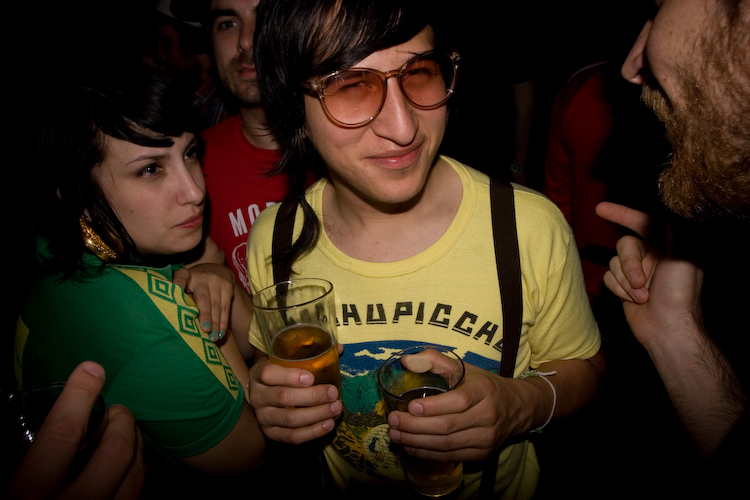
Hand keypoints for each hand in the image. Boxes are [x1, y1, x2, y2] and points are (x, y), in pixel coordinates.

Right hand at [6, 361, 144, 499]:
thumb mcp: (8, 492)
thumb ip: (29, 462)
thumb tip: (50, 421)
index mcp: (29, 494)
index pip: (62, 434)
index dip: (79, 396)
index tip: (91, 370)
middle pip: (115, 451)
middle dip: (122, 422)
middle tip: (117, 412)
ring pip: (136, 473)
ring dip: (136, 445)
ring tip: (126, 434)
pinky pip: (139, 494)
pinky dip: (139, 472)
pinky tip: (131, 465)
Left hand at [174, 263, 234, 341]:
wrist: (215, 268)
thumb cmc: (194, 281)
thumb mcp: (184, 281)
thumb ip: (179, 293)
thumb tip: (174, 310)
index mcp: (187, 275)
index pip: (181, 276)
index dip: (179, 282)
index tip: (177, 287)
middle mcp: (203, 276)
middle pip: (203, 298)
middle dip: (205, 315)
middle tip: (205, 330)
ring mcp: (217, 281)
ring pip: (217, 305)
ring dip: (216, 323)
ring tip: (213, 338)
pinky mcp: (228, 286)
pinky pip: (226, 307)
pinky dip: (224, 321)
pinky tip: (221, 333)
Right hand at [247, 353, 341, 443]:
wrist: (260, 395)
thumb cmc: (278, 374)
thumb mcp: (283, 359)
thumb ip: (307, 353)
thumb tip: (339, 348)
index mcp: (258, 373)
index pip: (269, 374)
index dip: (289, 376)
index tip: (311, 377)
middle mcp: (258, 396)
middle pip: (283, 397)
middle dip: (312, 396)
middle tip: (333, 392)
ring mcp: (263, 417)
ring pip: (290, 419)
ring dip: (316, 414)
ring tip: (335, 408)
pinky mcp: (271, 434)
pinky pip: (292, 437)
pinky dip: (312, 432)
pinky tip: (328, 424)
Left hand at [386, 364, 525, 462]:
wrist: (516, 407)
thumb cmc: (484, 385)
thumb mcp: (465, 368)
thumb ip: (436, 361)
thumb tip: (406, 359)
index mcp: (484, 391)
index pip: (458, 401)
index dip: (433, 406)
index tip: (410, 407)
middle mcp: (487, 416)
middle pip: (448, 426)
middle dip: (415, 426)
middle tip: (393, 421)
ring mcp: (486, 438)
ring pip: (447, 444)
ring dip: (417, 442)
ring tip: (396, 435)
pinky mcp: (481, 453)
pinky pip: (451, 456)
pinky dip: (428, 453)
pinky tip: (411, 446)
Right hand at [596, 202, 702, 349]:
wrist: (666, 327)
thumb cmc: (678, 293)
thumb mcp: (682, 256)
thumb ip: (673, 230)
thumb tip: (669, 206)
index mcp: (666, 246)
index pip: (642, 222)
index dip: (622, 213)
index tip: (600, 209)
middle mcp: (650, 256)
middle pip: (624, 245)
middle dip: (629, 264)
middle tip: (641, 282)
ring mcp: (636, 272)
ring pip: (614, 262)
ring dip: (626, 281)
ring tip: (642, 296)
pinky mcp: (623, 286)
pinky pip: (608, 277)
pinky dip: (619, 289)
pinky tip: (633, 301)